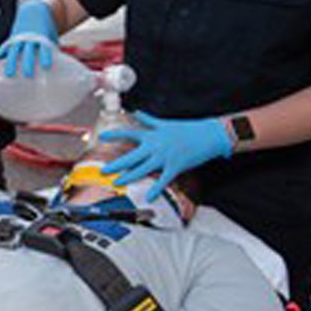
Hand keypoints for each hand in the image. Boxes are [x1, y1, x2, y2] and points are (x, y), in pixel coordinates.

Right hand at [0, 0, 59, 77]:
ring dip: (11, 62)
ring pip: (14, 51)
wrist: (35, 11)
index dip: (45, 56)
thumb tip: (59, 68)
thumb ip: (53, 51)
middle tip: (28, 74)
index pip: (44, 48)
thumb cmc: (46, 30)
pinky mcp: (11, 39)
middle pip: (28, 51)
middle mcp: (30, 38)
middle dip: (27, 63)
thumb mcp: (52, 38)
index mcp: (42, 38)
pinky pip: (4, 47)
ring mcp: (19, 38)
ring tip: (8, 74)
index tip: (47, 65)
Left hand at [100, 112, 232, 200]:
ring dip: (129, 177)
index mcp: (153, 134)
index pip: (129, 134)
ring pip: (143, 169)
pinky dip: (156, 189)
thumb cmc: (187, 129)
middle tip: (103, 171)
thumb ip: (148, 120)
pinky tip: (148, 198)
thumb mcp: (165, 123)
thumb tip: (136, 112)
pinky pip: (163, 180)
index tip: (102, 137)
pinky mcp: (175, 166)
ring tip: (117, 182)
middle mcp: (155, 145)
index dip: (115, 135)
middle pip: (131, 156)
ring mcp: (164, 157)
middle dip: (116, 164)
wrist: (209, 135)